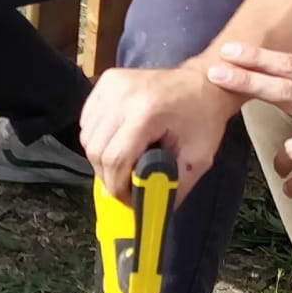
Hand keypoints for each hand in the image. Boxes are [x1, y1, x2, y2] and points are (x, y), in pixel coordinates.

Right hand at [79, 60, 240, 193]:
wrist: (204, 82)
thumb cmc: (204, 118)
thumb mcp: (198, 158)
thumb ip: (175, 187)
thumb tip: (153, 211)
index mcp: (147, 111)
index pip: (115, 158)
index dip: (117, 186)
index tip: (128, 199)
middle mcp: (124, 94)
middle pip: (96, 149)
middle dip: (107, 176)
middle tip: (124, 187)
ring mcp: (112, 85)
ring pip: (87, 136)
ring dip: (100, 158)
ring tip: (122, 165)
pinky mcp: (107, 81)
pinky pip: (88, 120)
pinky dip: (97, 137)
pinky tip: (116, 142)